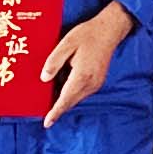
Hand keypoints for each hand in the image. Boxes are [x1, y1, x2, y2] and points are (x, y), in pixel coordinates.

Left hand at [42, 3, 136, 126]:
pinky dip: (71, 93)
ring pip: (76, 98)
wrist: (109, 30)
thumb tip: (44, 79)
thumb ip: (54, 62)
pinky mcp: (98, 81)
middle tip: (43, 110)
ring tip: (50, 96)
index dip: (55, 112)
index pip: (65, 100)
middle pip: (70, 102)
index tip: (47, 123)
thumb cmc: (87, 34)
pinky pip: (81, 92)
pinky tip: (63, 84)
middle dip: (57, 108)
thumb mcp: (66, 44)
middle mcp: (90, 84)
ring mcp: (96, 84)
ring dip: (64, 99)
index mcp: (82, 76)